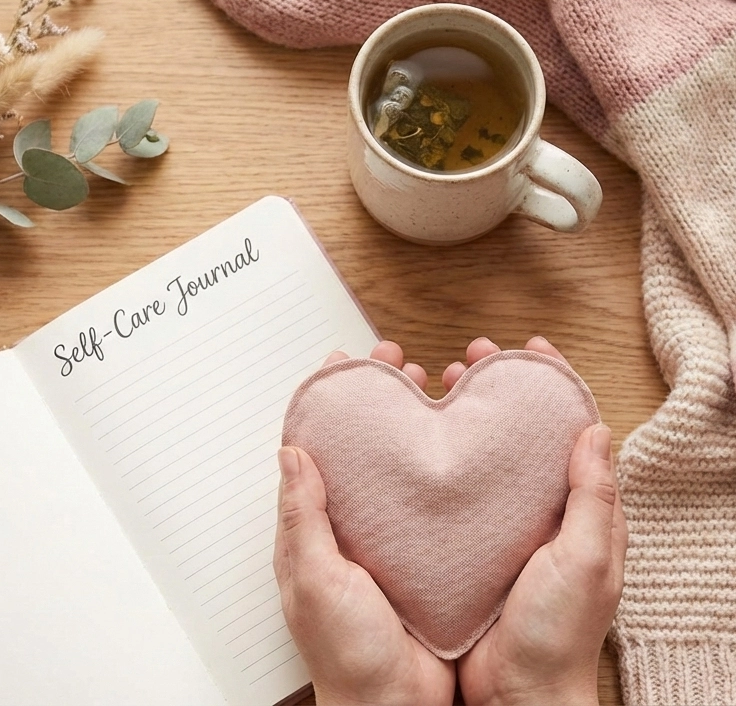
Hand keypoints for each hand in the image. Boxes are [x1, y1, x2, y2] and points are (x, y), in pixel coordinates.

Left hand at [274, 341, 455, 705]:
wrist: (397, 704)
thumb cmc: (348, 653)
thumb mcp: (316, 581)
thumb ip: (303, 518)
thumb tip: (290, 454)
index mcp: (315, 526)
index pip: (317, 448)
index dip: (329, 403)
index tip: (343, 364)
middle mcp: (351, 522)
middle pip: (360, 444)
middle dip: (375, 397)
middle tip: (393, 362)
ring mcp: (388, 533)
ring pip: (396, 461)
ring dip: (407, 420)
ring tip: (426, 383)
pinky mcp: (422, 547)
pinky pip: (424, 495)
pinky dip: (433, 462)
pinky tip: (453, 442)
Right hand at [451, 337, 627, 705]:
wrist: (513, 691)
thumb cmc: (556, 634)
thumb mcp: (587, 562)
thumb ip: (594, 499)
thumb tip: (596, 432)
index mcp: (578, 508)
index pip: (570, 427)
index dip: (553, 382)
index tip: (531, 348)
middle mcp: (539, 507)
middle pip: (521, 428)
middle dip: (500, 384)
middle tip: (474, 355)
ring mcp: (502, 520)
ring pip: (484, 449)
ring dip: (467, 410)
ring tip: (442, 381)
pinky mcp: (469, 537)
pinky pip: (459, 485)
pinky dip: (445, 454)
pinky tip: (424, 438)